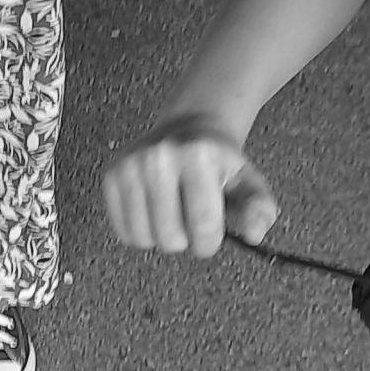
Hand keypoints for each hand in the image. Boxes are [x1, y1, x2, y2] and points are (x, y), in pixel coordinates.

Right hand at [102, 114, 279, 257]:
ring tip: (173, 213)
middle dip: (186, 239)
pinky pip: (123, 231)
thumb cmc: (218, 162)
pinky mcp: (110, 176)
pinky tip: (154, 211)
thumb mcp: (248, 183)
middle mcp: (158, 157)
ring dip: (161, 237)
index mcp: (196, 155)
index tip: (212, 231)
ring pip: (143, 238)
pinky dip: (140, 232)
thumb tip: (254, 233)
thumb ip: (259, 209)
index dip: (210, 241)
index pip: (203, 226)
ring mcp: (129, 165)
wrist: (187, 129)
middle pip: (170, 238)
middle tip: (191, 217)